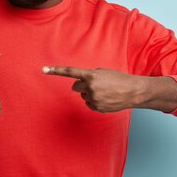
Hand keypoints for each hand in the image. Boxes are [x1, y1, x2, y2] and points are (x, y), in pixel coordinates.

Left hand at [42, 66, 176, 112]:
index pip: (69, 72)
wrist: (133, 91)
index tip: (43, 69)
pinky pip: (89, 103)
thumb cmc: (118, 79)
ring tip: (105, 91)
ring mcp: (92, 99)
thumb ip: (88, 76)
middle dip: (82, 85)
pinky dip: (95, 101)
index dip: (55, 70)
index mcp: (91, 75)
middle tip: (95, 84)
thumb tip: (76, 86)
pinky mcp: (96, 107)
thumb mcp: (102, 72)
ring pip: (83, 95)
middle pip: (76, 87)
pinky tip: (106, 98)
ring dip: (90, 93)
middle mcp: (90, 87)